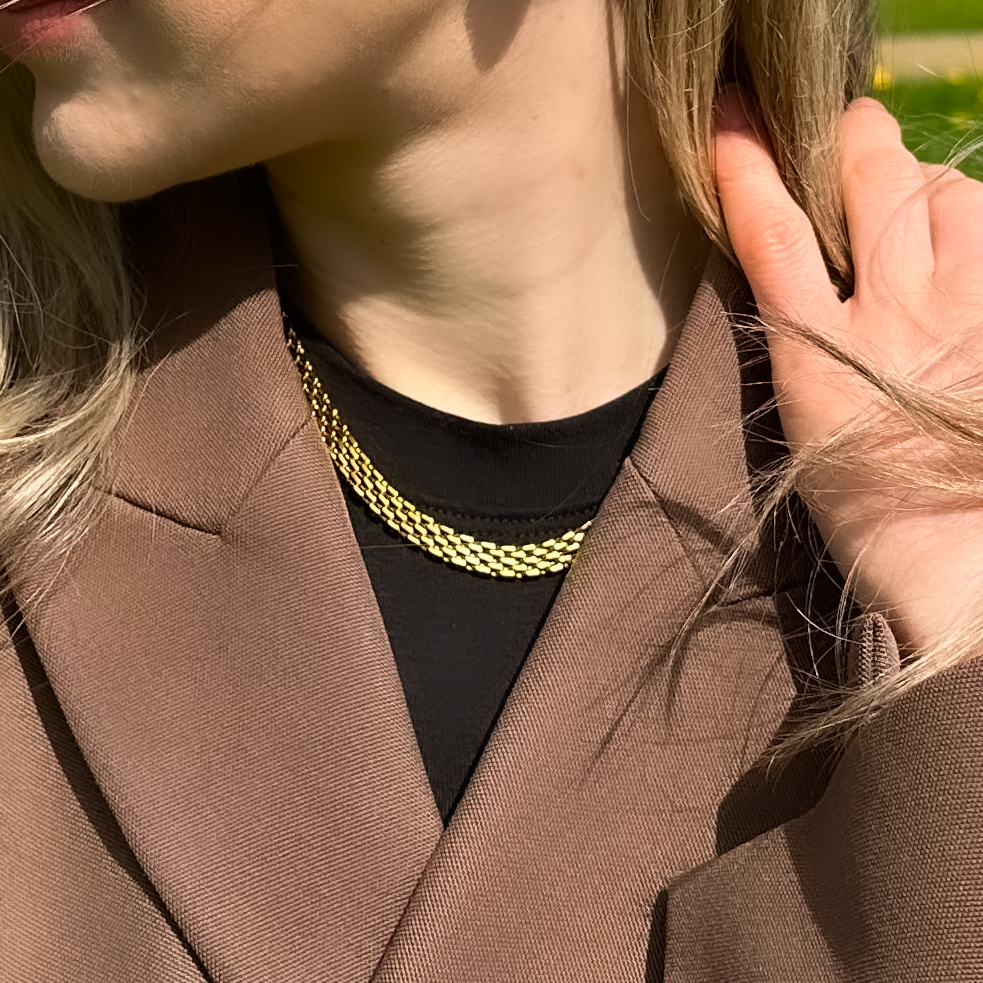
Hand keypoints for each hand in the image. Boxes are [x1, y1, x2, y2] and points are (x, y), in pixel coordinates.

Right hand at [714, 92, 982, 652]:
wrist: (958, 560)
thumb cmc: (868, 501)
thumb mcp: (806, 421)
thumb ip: (798, 338)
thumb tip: (797, 266)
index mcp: (818, 357)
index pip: (774, 231)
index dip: (747, 164)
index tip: (728, 112)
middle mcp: (891, 320)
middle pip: (872, 184)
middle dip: (854, 140)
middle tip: (844, 136)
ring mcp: (961, 314)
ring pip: (948, 194)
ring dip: (924, 184)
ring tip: (914, 207)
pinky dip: (973, 219)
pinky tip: (963, 242)